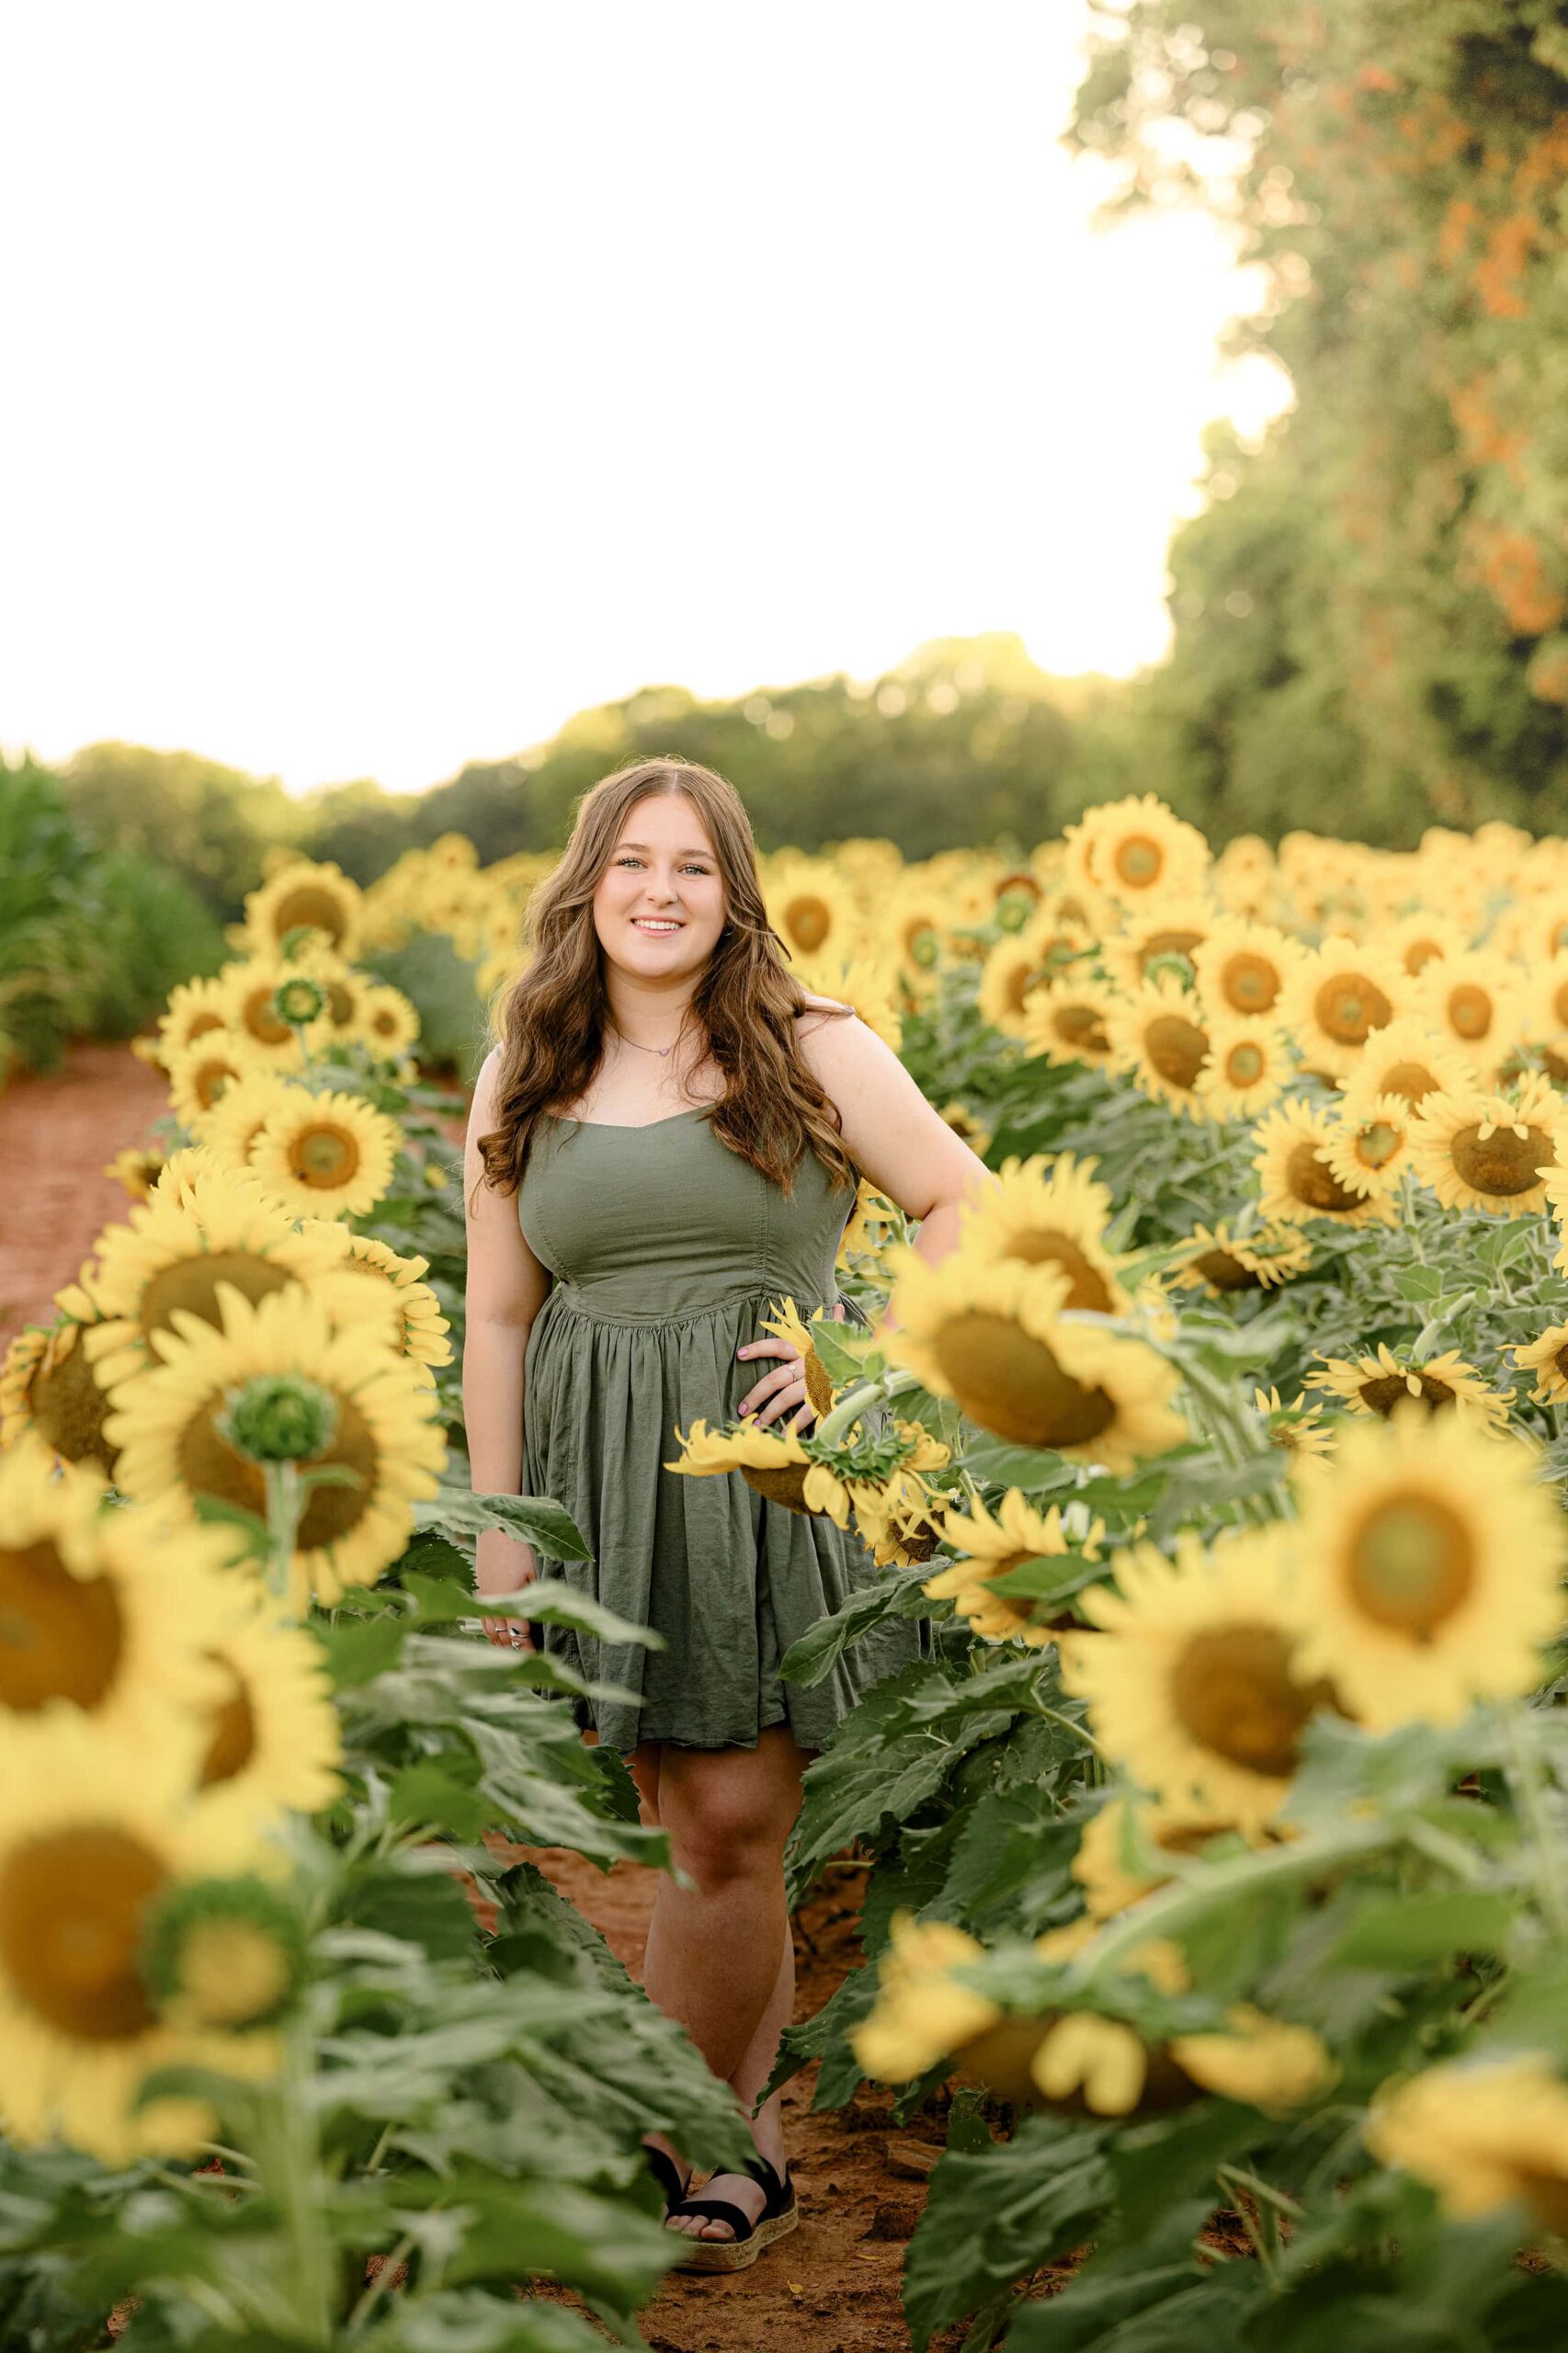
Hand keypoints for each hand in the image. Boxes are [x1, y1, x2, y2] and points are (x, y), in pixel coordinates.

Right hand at [476, 1528, 538, 1651]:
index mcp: (511, 1599)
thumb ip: (531, 1597)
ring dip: (500, 1642)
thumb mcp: (532, 1574)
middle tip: (523, 1656)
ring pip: (489, 1631)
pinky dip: (489, 1630)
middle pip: (503, 1637)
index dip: (526, 1647)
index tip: (533, 1655)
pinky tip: (495, 1634)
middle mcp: (495, 1602)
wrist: (495, 1531)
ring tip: (509, 1650)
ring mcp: (484, 1598)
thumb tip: (534, 1616)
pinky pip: (482, 1619)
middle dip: (513, 1649)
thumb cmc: (518, 1550)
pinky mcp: (479, 1591)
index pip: (519, 1633)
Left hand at [735, 1300, 845, 1432]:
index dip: (758, 1348)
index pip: (778, 1345)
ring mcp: (816, 1384)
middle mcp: (809, 1366)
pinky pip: (806, 1414)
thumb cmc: (855, 1354)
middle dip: (757, 1394)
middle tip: (742, 1408)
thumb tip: (836, 1305)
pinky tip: (782, 1434)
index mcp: (808, 1349)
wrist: (877, 1369)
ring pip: (786, 1398)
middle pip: (776, 1378)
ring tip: (757, 1424)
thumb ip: (835, 1323)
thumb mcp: (844, 1338)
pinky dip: (794, 1425)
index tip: (740, 1355)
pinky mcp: (826, 1399)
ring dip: (770, 1412)